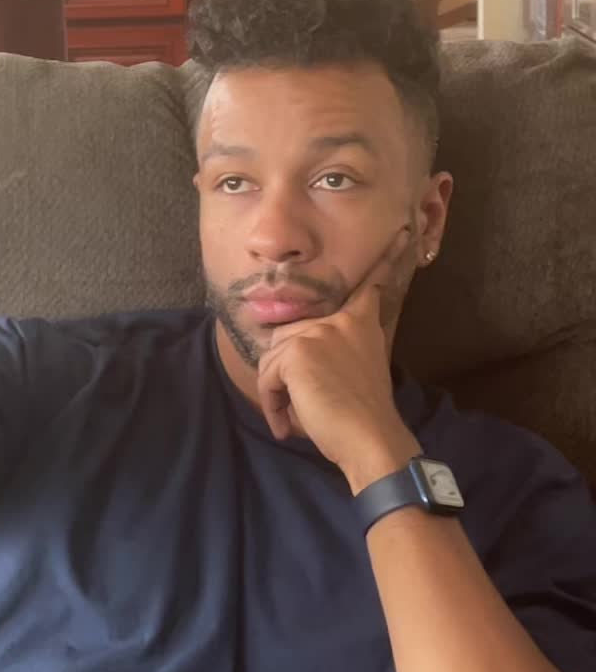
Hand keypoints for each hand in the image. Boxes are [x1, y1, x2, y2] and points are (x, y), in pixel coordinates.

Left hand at [256, 227, 420, 492]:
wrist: (369, 438)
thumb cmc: (360, 416)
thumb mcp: (351, 372)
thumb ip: (329, 351)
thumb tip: (287, 357)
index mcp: (360, 323)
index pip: (372, 284)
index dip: (388, 259)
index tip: (404, 233)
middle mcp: (340, 320)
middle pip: (289, 336)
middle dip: (283, 374)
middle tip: (299, 409)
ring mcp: (317, 332)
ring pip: (273, 359)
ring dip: (276, 394)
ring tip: (294, 420)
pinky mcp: (297, 352)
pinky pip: (267, 376)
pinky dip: (272, 403)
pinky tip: (289, 423)